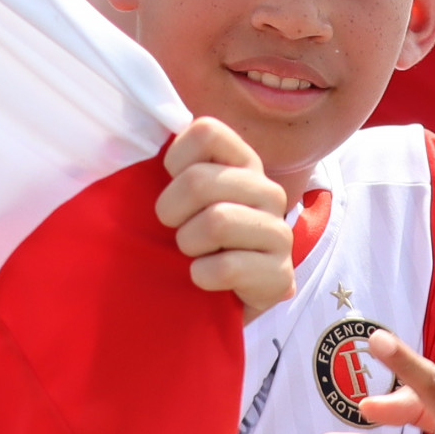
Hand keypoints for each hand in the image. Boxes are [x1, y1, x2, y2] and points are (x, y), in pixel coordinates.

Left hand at [154, 115, 294, 317]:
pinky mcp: (281, 275)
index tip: (170, 184)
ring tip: (193, 255)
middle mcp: (269, 191)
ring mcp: (280, 233)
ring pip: (216, 222)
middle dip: (171, 211)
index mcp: (245, 163)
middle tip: (174, 229)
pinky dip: (202, 277)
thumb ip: (174, 165)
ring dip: (188, 245)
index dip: (175, 159)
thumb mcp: (182, 198)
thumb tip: (154, 130)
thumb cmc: (194, 242)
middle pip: (200, 181)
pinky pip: (226, 268)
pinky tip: (206, 280)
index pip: (207, 131)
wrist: (218, 303)